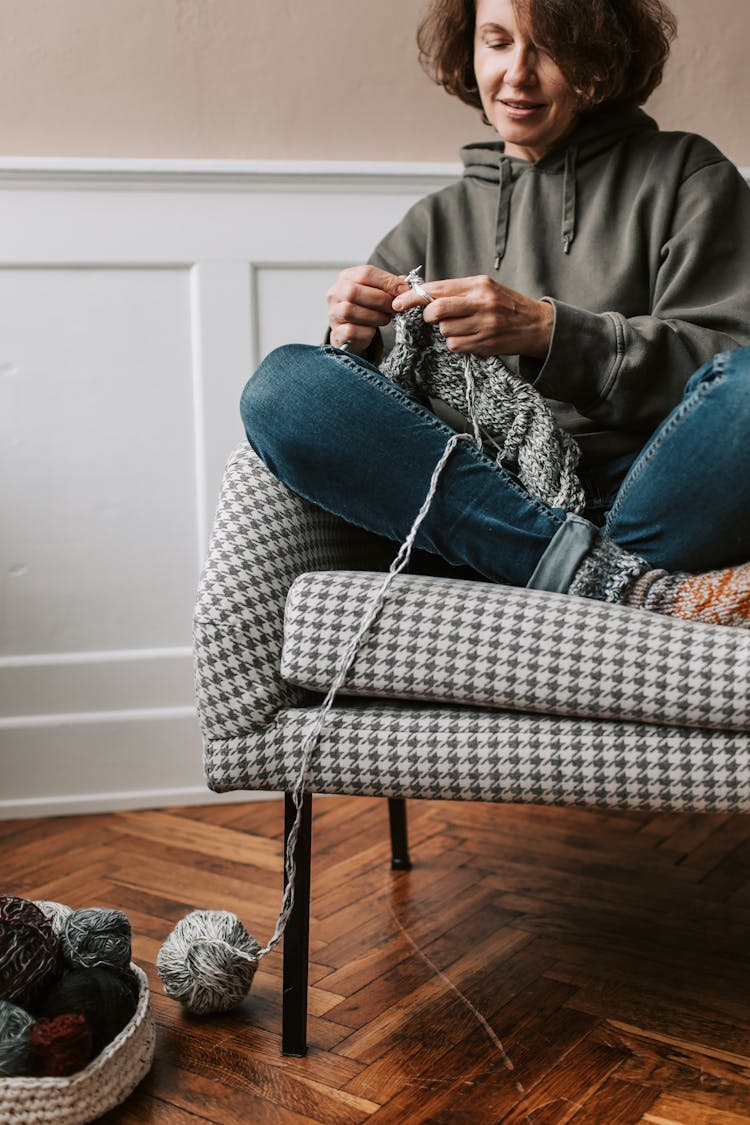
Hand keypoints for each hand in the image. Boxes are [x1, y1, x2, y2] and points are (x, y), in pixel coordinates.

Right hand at [327, 266, 408, 353]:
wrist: (352, 332)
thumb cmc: (366, 308)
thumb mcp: (377, 292)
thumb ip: (390, 286)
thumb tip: (405, 285)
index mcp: (347, 278)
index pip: (366, 273)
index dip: (387, 281)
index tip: (404, 290)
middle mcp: (336, 293)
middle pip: (354, 291)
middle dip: (380, 299)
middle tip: (394, 307)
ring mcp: (334, 313)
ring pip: (351, 311)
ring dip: (375, 316)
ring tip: (385, 318)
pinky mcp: (337, 332)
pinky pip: (351, 330)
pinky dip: (367, 332)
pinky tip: (372, 330)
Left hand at [391, 274, 552, 359]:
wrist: (537, 325)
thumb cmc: (505, 305)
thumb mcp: (485, 289)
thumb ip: (455, 291)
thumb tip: (421, 294)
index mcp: (478, 285)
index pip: (437, 289)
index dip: (413, 297)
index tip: (398, 303)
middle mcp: (481, 303)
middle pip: (437, 310)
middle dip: (429, 316)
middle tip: (433, 318)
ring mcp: (484, 325)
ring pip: (445, 331)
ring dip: (447, 331)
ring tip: (465, 326)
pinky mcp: (485, 344)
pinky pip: (455, 346)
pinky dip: (457, 344)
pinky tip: (471, 338)